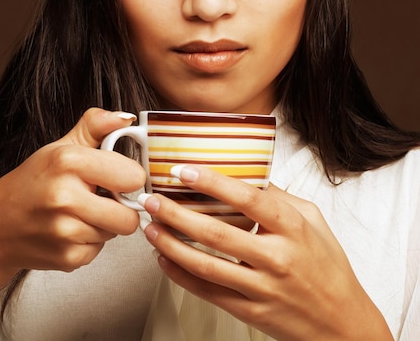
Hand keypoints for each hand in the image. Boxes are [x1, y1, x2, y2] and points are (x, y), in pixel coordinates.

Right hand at [0, 107, 145, 272]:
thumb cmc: (30, 183)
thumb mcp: (60, 146)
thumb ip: (95, 127)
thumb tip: (127, 118)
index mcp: (68, 161)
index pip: (133, 176)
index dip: (129, 177)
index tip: (118, 177)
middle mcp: (66, 197)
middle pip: (129, 216)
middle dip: (121, 209)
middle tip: (101, 199)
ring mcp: (66, 231)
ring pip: (115, 234)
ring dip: (103, 225)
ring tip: (78, 213)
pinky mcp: (67, 258)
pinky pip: (98, 251)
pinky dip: (88, 242)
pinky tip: (69, 230)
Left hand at [138, 165, 392, 340]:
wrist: (343, 324)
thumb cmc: (328, 267)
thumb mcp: (314, 220)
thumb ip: (280, 197)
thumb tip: (246, 174)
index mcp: (292, 229)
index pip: (248, 199)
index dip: (212, 182)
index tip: (184, 170)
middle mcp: (276, 258)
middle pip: (216, 233)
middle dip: (176, 214)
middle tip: (152, 200)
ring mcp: (262, 288)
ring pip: (205, 265)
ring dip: (171, 244)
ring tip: (150, 228)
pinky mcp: (251, 311)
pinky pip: (208, 292)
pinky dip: (180, 275)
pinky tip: (163, 259)